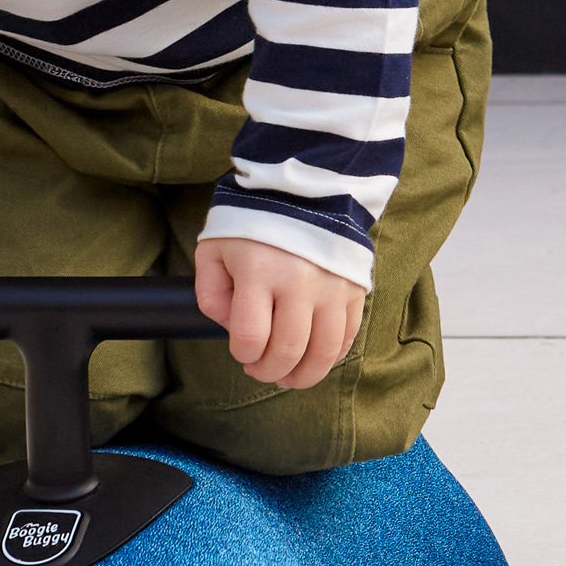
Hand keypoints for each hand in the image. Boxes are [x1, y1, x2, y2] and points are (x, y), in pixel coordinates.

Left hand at [196, 235, 367, 389]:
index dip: (243, 355)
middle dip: (269, 371)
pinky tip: (314, 357)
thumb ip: (211, 293)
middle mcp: (300, 281)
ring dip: (304, 375)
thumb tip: (230, 330)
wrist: (304, 188)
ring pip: (324, 351)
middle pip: (288, 350)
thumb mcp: (214, 249)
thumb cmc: (253, 222)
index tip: (241, 352)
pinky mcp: (355, 289)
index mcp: (259, 270)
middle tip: (260, 370)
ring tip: (289, 377)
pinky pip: (348, 336)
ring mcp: (332, 287)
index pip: (251, 337)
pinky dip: (331, 356)